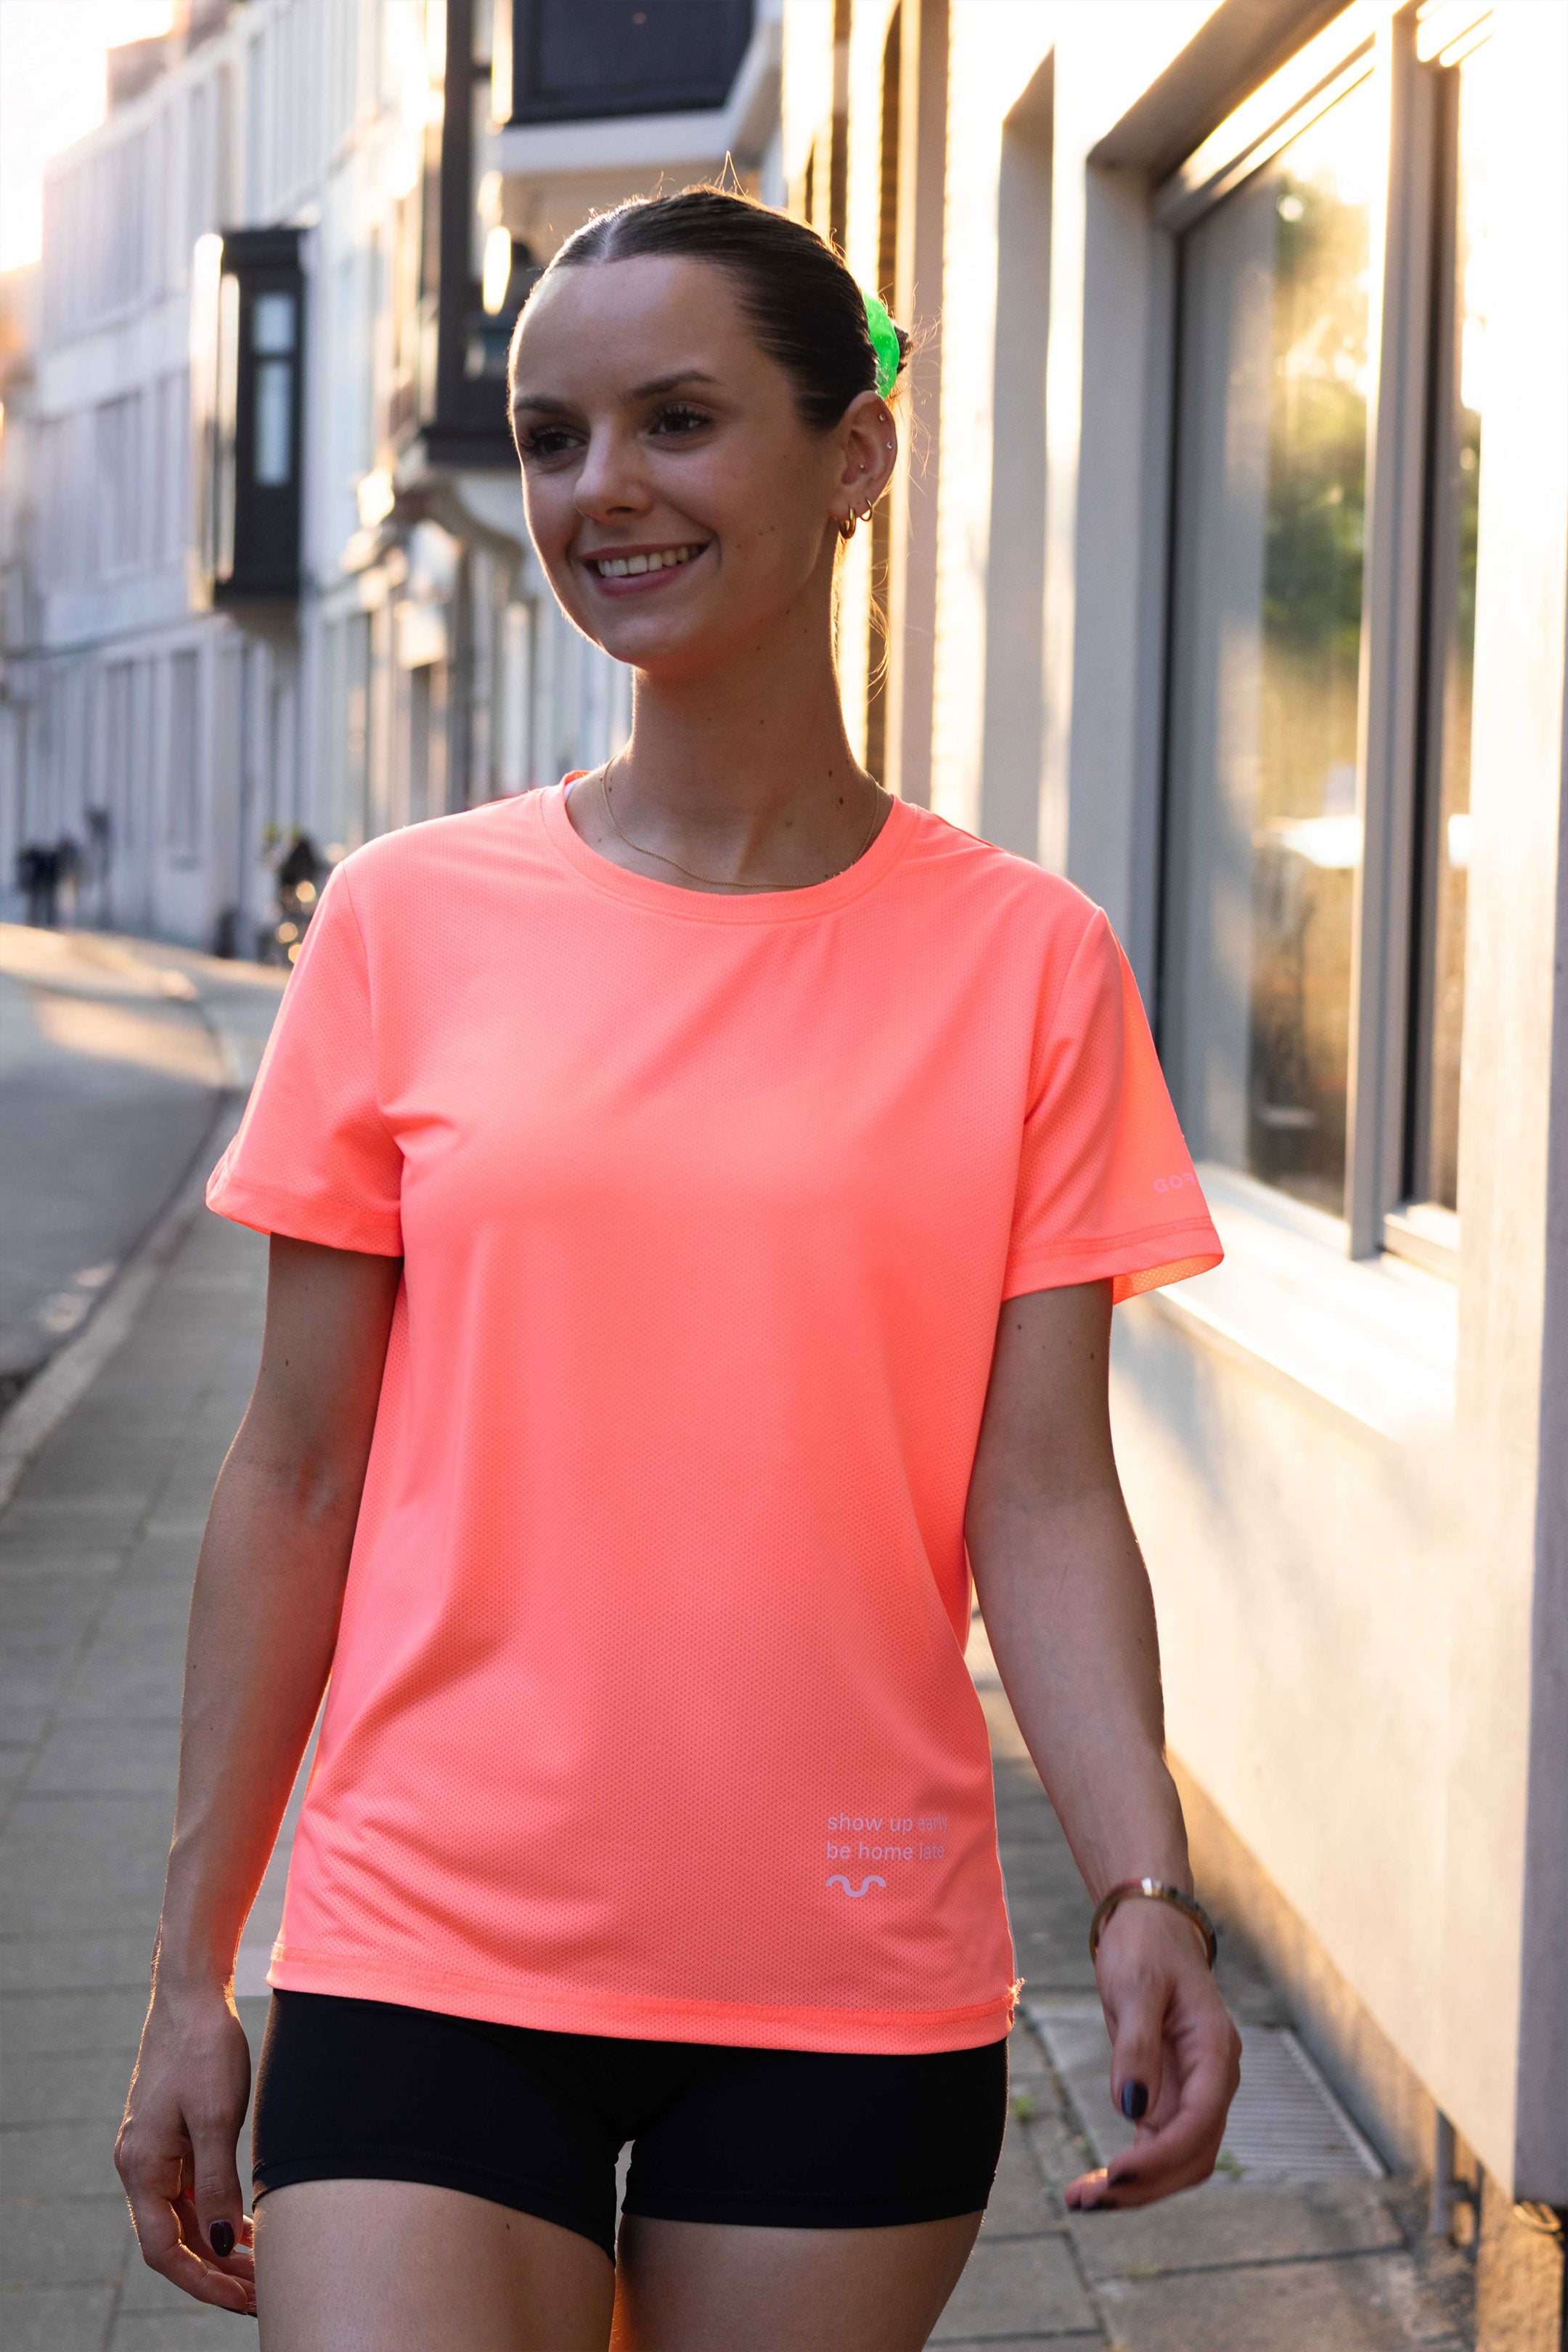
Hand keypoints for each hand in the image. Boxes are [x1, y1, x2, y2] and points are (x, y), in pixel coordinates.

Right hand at [115, 1982, 256, 2314]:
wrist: (193, 1993)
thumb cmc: (204, 2048)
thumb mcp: (217, 2118)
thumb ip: (217, 2184)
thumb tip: (222, 2244)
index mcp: (140, 2166)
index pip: (163, 2248)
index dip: (201, 2280)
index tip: (239, 2298)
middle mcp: (140, 2165)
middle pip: (174, 2239)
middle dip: (215, 2271)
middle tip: (259, 2294)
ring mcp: (156, 2151)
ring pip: (185, 2217)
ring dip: (219, 2246)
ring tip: (261, 2269)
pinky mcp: (173, 2136)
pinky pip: (191, 2190)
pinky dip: (218, 2213)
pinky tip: (249, 2226)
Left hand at [1063, 1895, 1240, 2209]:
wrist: (1149, 1925)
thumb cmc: (1145, 1948)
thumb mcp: (1135, 1986)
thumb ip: (1136, 2047)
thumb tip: (1130, 2111)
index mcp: (1216, 2052)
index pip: (1201, 2122)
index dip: (1161, 2156)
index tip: (1116, 2173)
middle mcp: (1214, 2080)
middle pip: (1193, 2155)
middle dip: (1146, 2186)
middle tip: (1088, 2203)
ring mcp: (1194, 2091)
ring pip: (1176, 2159)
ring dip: (1136, 2188)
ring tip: (1080, 2202)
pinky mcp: (1170, 2094)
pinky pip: (1156, 2144)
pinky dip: (1129, 2168)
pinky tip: (1092, 2184)